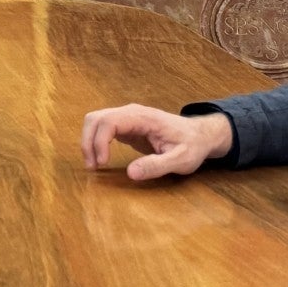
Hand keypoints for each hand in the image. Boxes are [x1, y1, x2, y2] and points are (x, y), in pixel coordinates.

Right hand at [81, 104, 233, 180]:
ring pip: (96, 121)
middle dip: (88, 142)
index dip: (100, 142)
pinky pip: (102, 128)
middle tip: (93, 167)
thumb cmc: (192, 146)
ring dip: (89, 141)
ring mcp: (127, 118)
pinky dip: (95, 141)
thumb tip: (131, 173)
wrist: (200, 135)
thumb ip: (157, 165)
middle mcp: (131, 113)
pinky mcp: (126, 125)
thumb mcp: (181, 160)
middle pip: (96, 118)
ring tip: (94, 164)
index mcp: (142, 118)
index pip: (109, 121)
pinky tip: (100, 158)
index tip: (102, 164)